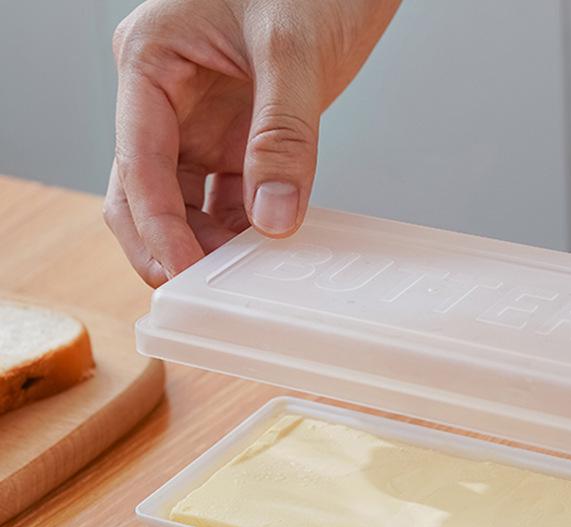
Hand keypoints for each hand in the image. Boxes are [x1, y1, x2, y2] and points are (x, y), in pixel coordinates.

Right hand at [104, 0, 399, 285]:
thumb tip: (274, 217)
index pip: (138, 161)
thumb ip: (282, 136)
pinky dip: (238, 228)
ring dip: (205, 242)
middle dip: (166, 243)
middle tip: (200, 290)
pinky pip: (225, 195)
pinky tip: (261, 250)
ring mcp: (198, 120)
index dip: (158, 225)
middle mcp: (165, 96)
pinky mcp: (234, 137)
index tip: (185, 272)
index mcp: (151, 61)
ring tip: (240, 275)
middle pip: (143, 191)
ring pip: (182, 201)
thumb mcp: (292, 53)